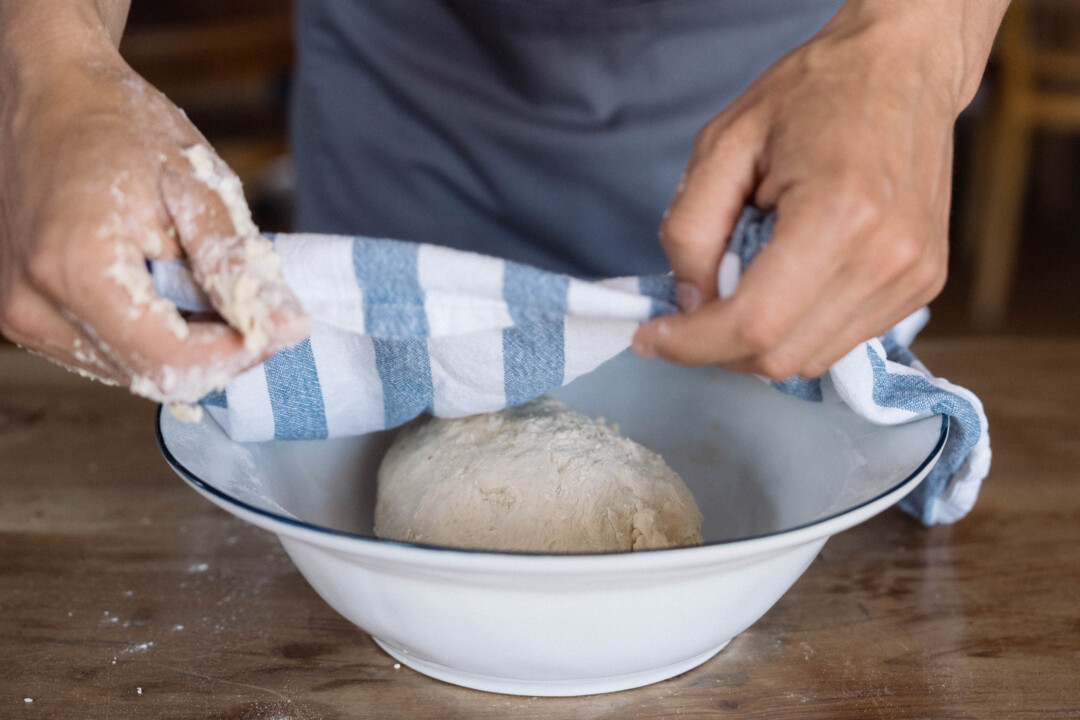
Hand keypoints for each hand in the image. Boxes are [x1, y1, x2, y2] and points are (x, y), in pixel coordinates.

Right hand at [0, 13, 308, 404]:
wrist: (50, 92)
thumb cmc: (120, 125)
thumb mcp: (197, 186)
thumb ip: (237, 264)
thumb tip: (285, 325)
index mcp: (76, 269)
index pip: (172, 360)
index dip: (237, 353)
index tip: (277, 328)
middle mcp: (32, 304)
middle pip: (149, 376)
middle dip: (216, 355)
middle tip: (255, 312)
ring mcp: (17, 313)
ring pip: (126, 373)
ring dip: (184, 350)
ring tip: (210, 295)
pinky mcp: (17, 313)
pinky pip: (99, 355)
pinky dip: (149, 340)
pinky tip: (172, 298)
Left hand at [632, 0, 1006, 379]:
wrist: (904, 68)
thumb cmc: (814, 93)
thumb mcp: (723, 144)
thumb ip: (690, 228)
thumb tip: (687, 303)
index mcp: (839, 214)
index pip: (753, 323)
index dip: (691, 344)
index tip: (651, 337)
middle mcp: (887, 257)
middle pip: (778, 356)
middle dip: (718, 347)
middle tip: (692, 307)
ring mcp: (913, 276)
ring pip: (809, 360)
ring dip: (757, 340)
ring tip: (747, 278)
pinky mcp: (923, 284)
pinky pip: (840, 340)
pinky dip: (797, 328)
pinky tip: (786, 280)